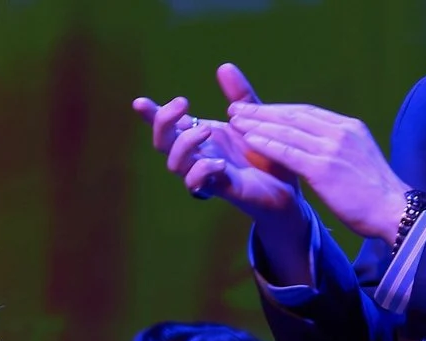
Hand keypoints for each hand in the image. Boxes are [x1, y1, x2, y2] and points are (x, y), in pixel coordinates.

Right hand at [134, 66, 302, 227]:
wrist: (286, 184)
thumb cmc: (265, 153)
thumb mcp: (254, 117)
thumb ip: (239, 95)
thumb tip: (224, 67)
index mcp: (201, 136)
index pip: (169, 125)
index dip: (151, 114)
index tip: (139, 102)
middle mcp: (198, 155)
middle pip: (163, 143)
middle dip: (163, 122)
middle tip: (183, 103)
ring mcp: (206, 173)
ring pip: (175, 164)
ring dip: (185, 144)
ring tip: (207, 129)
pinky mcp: (219, 189)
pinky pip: (197, 184)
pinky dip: (202, 171)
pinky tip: (220, 163)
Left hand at [226, 98, 413, 243]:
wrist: (393, 210)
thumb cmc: (376, 193)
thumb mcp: (360, 159)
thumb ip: (341, 148)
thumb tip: (325, 147)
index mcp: (350, 127)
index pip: (307, 113)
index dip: (279, 110)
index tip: (258, 109)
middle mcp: (340, 132)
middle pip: (294, 116)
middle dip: (263, 111)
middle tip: (237, 108)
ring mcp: (332, 149)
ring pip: (288, 131)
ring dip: (258, 124)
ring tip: (234, 120)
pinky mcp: (323, 169)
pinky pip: (288, 153)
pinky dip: (266, 144)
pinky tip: (248, 140)